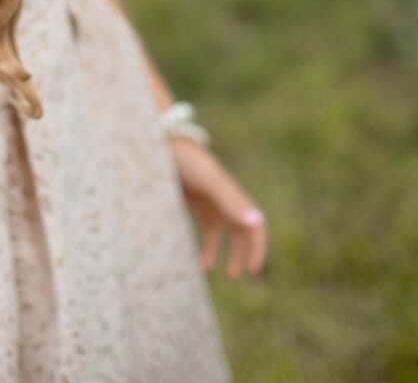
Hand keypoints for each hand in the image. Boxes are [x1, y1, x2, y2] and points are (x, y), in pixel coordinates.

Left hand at [168, 137, 266, 278]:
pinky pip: (204, 226)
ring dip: (223, 251)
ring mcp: (208, 198)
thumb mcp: (209, 181)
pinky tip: (196, 261)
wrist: (160, 141)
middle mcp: (224, 197)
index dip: (257, 247)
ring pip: (221, 230)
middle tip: (234, 275)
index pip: (254, 224)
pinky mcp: (192, 199)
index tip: (252, 270)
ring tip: (217, 273)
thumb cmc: (187, 160)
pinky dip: (204, 244)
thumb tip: (257, 222)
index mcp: (232, 194)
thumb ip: (230, 201)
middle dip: (242, 252)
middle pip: (241, 229)